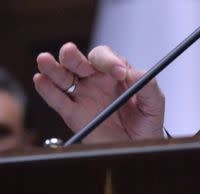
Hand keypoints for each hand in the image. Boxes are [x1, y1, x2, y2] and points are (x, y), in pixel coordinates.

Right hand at [33, 42, 164, 142]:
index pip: (107, 58)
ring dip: (54, 67)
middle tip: (75, 59)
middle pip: (80, 62)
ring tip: (45, 60)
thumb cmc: (147, 122)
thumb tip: (132, 72)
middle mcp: (97, 80)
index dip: (110, 62)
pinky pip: (58, 100)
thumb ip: (148, 86)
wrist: (138, 146)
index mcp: (117, 73)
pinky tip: (40, 80)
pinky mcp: (73, 114)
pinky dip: (47, 90)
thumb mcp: (155, 103)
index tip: (119, 73)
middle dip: (75, 57)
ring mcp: (83, 96)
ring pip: (64, 77)